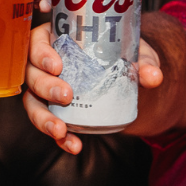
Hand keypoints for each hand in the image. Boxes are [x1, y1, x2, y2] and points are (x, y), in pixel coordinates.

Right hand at [22, 23, 162, 152]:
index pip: (37, 42)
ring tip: (60, 130)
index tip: (57, 65)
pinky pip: (50, 124)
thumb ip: (144, 61)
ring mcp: (45, 90)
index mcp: (56, 39)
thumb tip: (153, 77)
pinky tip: (73, 145)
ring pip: (32, 103)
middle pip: (31, 74)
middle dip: (45, 87)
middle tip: (66, 96)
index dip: (41, 54)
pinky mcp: (53, 111)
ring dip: (43, 118)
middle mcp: (44, 65)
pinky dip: (60, 138)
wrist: (125, 75)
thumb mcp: (134, 52)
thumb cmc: (122, 53)